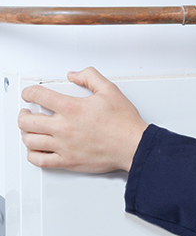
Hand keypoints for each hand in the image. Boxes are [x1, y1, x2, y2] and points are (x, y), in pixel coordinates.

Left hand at [18, 67, 147, 172]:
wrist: (133, 145)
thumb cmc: (124, 122)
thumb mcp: (110, 90)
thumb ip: (90, 77)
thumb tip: (75, 75)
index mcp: (72, 108)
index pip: (37, 95)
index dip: (29, 92)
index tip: (30, 93)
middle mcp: (63, 127)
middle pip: (26, 121)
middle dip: (23, 114)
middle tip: (27, 112)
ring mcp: (63, 146)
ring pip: (29, 141)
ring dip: (25, 133)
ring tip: (30, 129)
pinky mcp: (67, 161)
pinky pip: (40, 160)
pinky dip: (32, 154)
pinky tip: (36, 149)